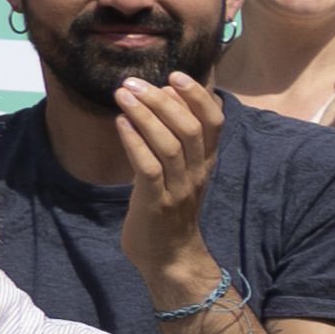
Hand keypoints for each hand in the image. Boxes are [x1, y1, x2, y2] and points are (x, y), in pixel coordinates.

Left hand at [111, 73, 229, 304]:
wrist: (169, 258)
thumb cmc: (168, 210)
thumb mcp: (180, 173)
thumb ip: (175, 141)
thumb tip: (161, 99)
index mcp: (206, 163)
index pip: (214, 122)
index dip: (198, 96)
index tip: (175, 75)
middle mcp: (197, 173)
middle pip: (190, 128)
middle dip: (163, 100)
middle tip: (134, 82)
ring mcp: (178, 189)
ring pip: (170, 145)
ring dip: (146, 116)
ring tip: (123, 94)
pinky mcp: (156, 203)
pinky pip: (149, 168)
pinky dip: (134, 142)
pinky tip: (120, 123)